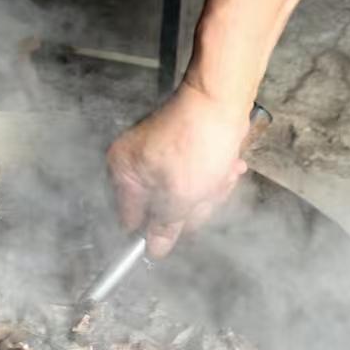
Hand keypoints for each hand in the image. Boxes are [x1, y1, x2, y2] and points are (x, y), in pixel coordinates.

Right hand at [106, 84, 253, 257]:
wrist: (223, 99)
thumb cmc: (198, 142)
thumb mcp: (181, 196)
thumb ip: (165, 226)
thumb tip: (154, 250)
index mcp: (123, 172)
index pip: (130, 219)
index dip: (155, 230)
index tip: (178, 230)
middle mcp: (134, 163)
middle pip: (161, 209)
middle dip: (191, 206)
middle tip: (207, 191)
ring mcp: (158, 155)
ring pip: (183, 195)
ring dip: (208, 191)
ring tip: (221, 173)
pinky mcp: (180, 149)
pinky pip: (194, 178)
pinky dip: (212, 176)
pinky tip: (226, 165)